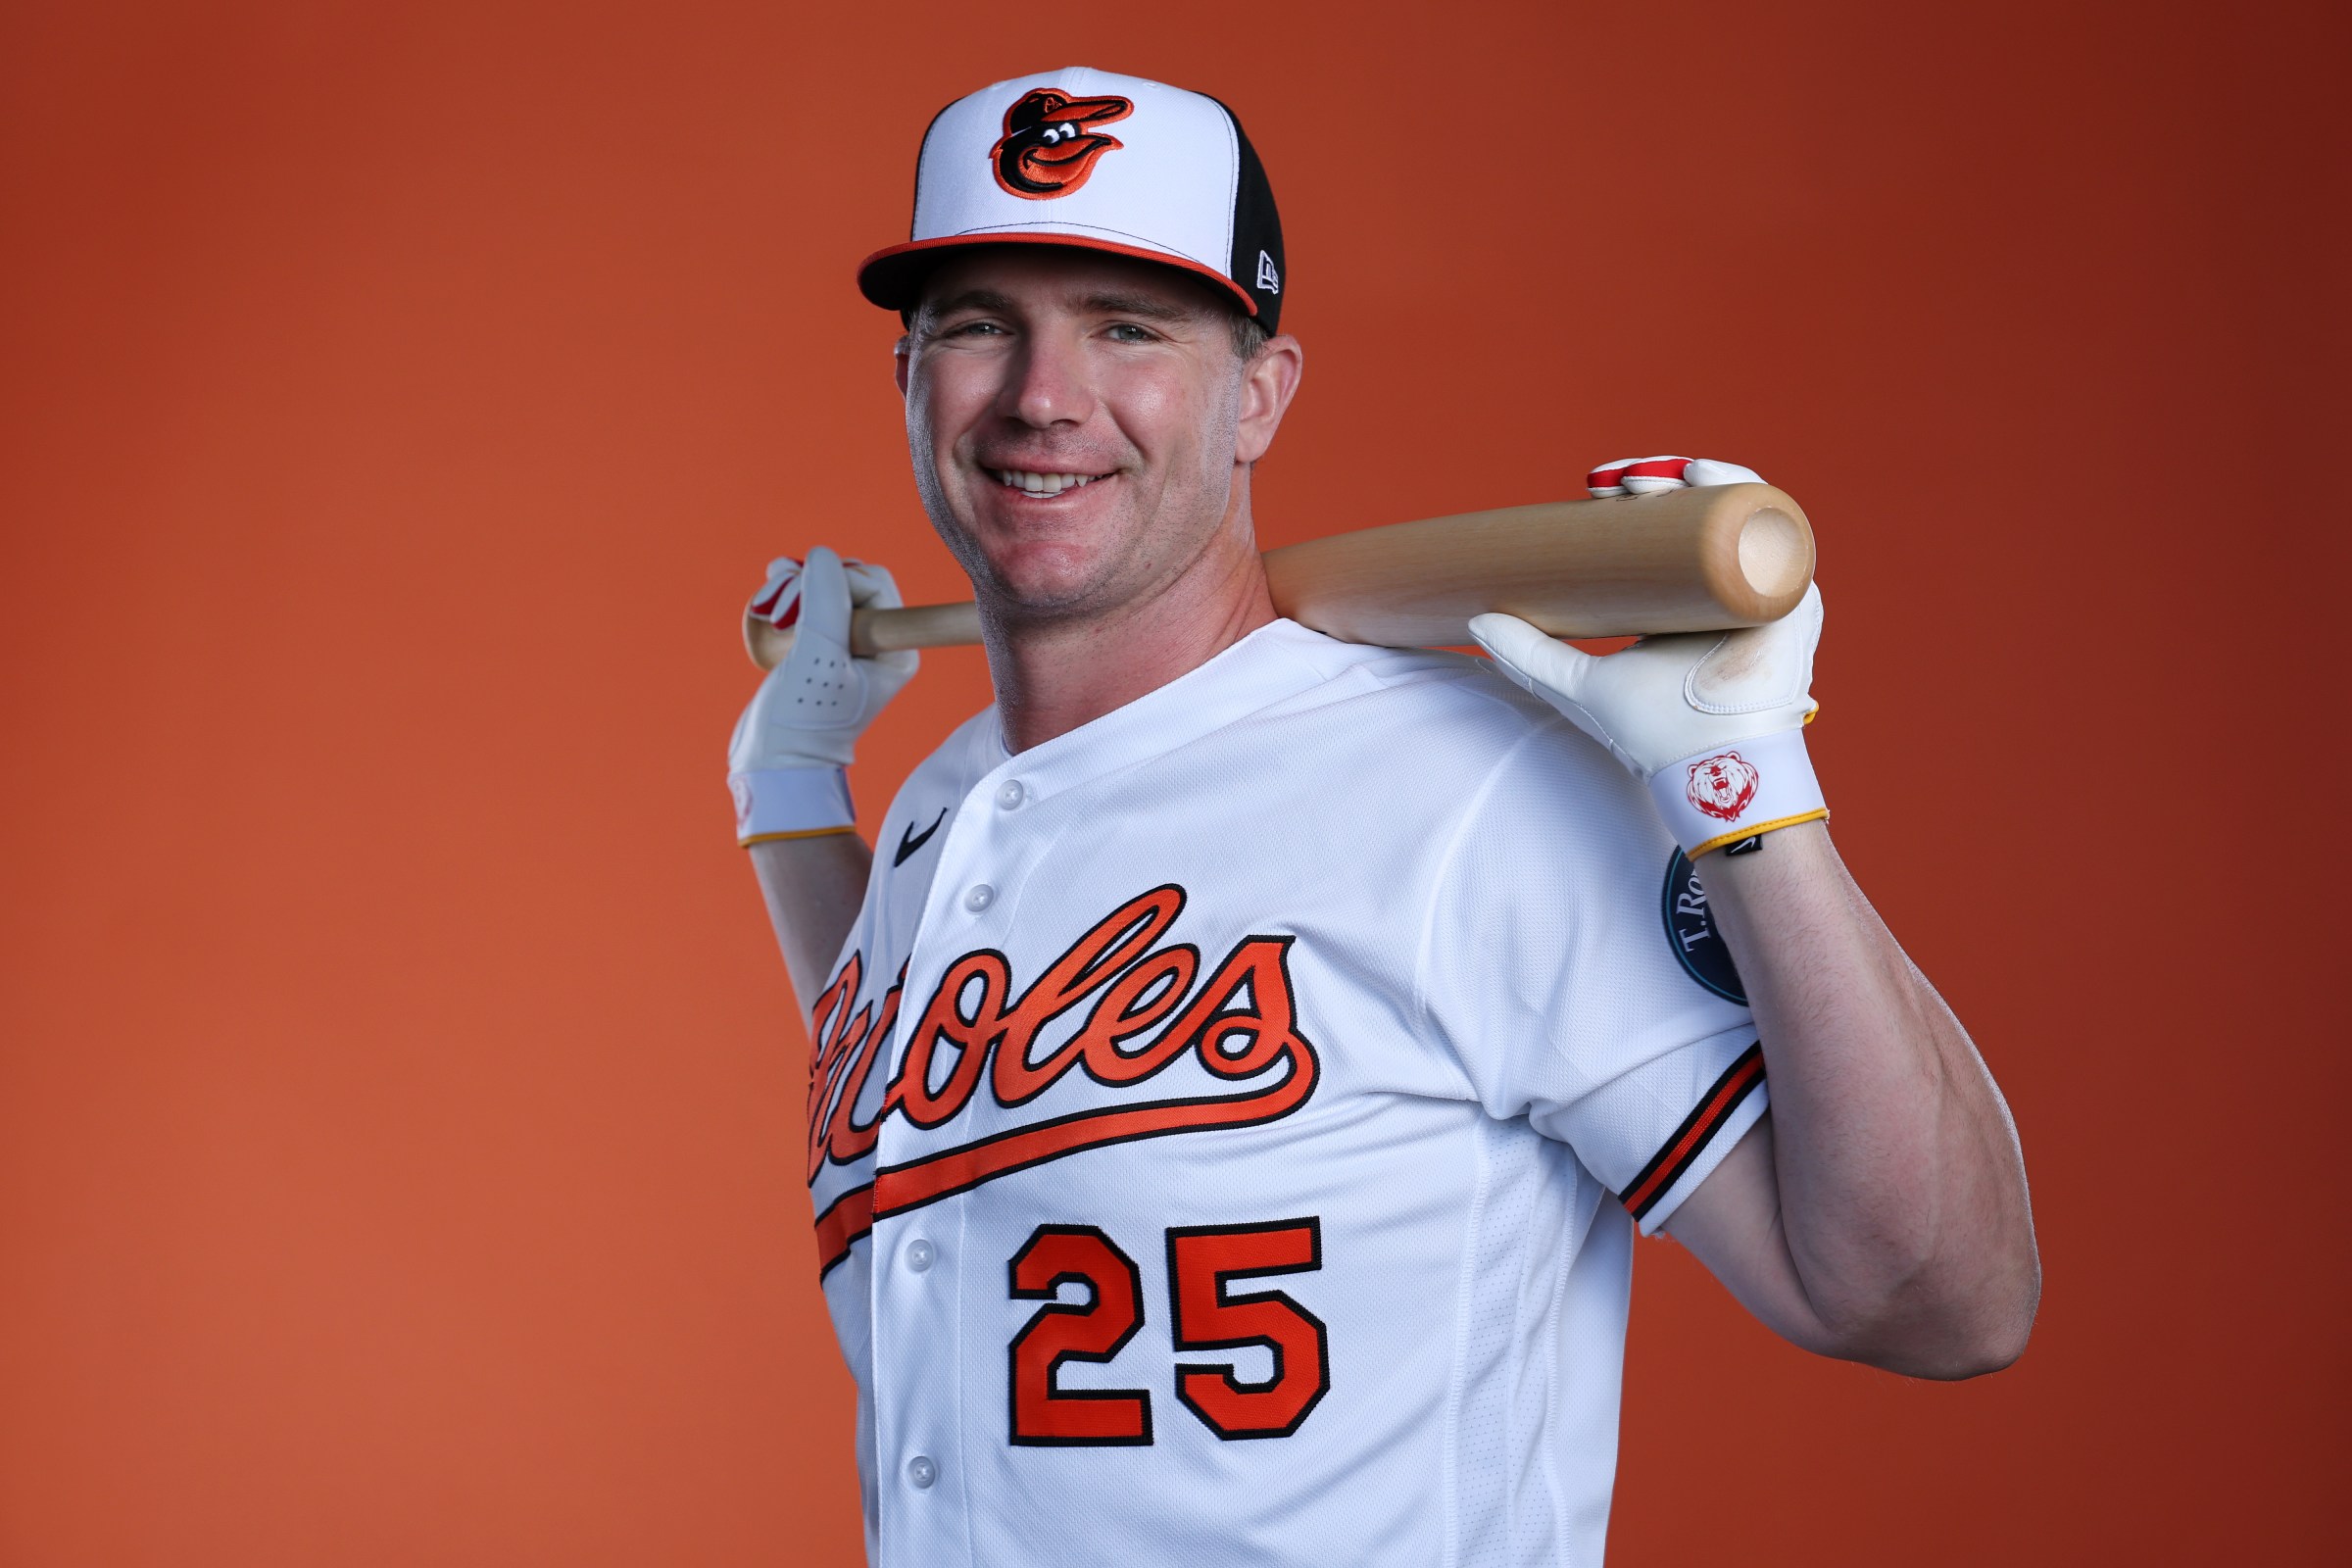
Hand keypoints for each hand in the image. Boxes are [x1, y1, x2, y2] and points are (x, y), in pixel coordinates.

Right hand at [727, 547, 917, 842]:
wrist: (772, 762)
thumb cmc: (803, 718)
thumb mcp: (818, 652)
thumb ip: (825, 597)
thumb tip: (822, 554)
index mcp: (895, 647)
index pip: (873, 581)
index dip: (836, 581)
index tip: (806, 612)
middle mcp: (876, 643)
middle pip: (845, 580)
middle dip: (807, 585)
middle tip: (780, 613)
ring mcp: (843, 644)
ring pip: (817, 587)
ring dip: (787, 591)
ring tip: (769, 616)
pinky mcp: (813, 646)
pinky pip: (798, 603)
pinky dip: (778, 602)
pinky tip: (764, 617)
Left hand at [1468, 456, 1827, 854]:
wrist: (1702, 766)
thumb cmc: (1651, 734)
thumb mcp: (1578, 683)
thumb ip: (1528, 653)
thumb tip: (1475, 620)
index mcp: (1686, 598)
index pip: (1666, 529)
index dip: (1634, 502)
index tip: (1594, 489)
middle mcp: (1729, 586)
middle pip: (1699, 512)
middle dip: (1658, 482)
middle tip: (1614, 485)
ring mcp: (1764, 586)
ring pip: (1735, 511)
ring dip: (1695, 479)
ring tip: (1647, 481)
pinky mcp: (1792, 595)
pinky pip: (1778, 530)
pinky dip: (1746, 494)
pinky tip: (1706, 478)